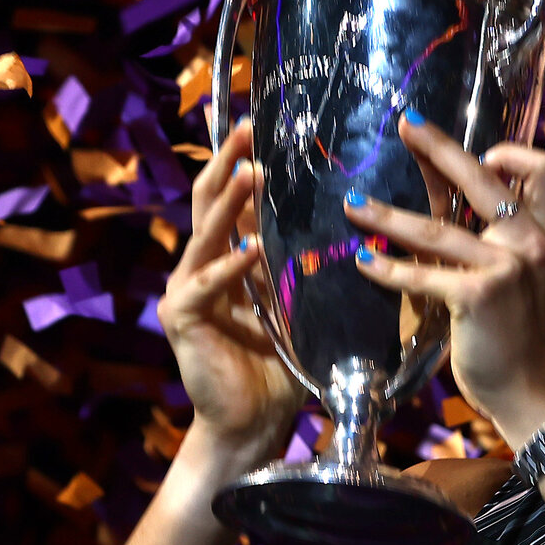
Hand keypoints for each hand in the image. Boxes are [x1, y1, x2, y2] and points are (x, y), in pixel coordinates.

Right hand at [161, 119, 305, 456]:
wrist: (254, 421)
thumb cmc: (283, 364)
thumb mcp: (305, 303)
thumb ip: (314, 265)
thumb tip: (363, 223)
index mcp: (232, 256)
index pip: (236, 197)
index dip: (244, 159)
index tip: (262, 122)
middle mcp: (204, 264)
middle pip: (210, 200)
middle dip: (229, 161)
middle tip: (248, 128)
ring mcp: (188, 288)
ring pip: (206, 233)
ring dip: (231, 203)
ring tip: (250, 173)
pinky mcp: (182, 317)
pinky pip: (207, 284)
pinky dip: (231, 265)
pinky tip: (251, 249)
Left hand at [346, 115, 544, 444]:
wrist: (528, 392)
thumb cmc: (517, 336)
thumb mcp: (522, 277)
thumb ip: (496, 238)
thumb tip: (454, 199)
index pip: (543, 171)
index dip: (510, 154)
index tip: (478, 153)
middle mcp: (534, 243)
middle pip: (484, 178)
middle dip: (440, 147)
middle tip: (406, 125)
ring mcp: (508, 267)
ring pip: (436, 229)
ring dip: (387, 215)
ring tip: (353, 203)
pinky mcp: (479, 295)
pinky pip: (421, 273)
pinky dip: (387, 268)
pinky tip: (364, 260)